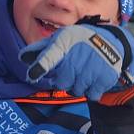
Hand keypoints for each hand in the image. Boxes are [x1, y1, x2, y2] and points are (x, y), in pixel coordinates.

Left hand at [19, 24, 133, 100]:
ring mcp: (91, 69)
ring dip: (78, 86)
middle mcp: (76, 58)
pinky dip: (92, 90)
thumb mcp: (61, 38)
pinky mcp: (104, 78)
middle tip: (71, 72)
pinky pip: (91, 95)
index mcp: (62, 45)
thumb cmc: (80, 41)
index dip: (40, 67)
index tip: (33, 75)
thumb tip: (22, 58)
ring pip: (76, 91)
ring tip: (84, 73)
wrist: (111, 41)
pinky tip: (94, 79)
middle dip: (64, 81)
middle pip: (61, 84)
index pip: (49, 57)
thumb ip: (41, 49)